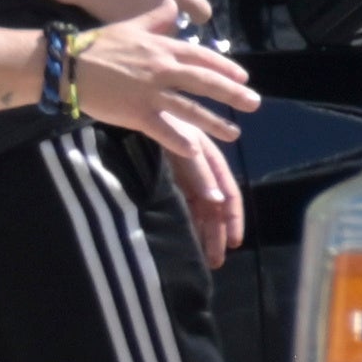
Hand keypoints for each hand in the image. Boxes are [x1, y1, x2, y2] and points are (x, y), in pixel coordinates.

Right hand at [61, 20, 256, 163]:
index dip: (225, 67)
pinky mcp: (135, 113)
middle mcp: (162, 70)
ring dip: (215, 122)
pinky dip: (179, 141)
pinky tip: (194, 149)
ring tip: (234, 132)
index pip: (201, 58)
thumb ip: (155, 19)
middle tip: (253, 103)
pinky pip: (163, 129)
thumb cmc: (95, 44)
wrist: (66, 64)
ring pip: (190, 109)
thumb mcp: (128, 26)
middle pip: (204, 83)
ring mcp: (150, 93)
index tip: (243, 76)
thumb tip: (173, 4)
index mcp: (161, 49)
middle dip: (232, 94)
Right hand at [82, 0, 214, 32]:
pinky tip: (140, 33)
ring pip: (178, 26)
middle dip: (201, 12)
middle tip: (195, 14)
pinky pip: (152, 33)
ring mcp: (154, 9)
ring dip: (175, 26)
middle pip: (200, 6)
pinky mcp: (138, 24)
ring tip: (167, 28)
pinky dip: (149, 33)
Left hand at [165, 121, 246, 272]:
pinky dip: (188, 218)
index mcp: (206, 158)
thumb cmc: (157, 118)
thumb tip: (217, 199)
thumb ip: (197, 170)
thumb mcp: (180, 144)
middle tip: (217, 260)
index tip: (233, 242)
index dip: (232, 218)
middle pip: (214, 205)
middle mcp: (198, 167)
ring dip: (204, 230)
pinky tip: (188, 236)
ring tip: (207, 257)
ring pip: (199, 206)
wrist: (128, 101)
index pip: (227, 193)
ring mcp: (182, 171)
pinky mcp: (167, 174)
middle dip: (217, 232)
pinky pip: (182, 200)